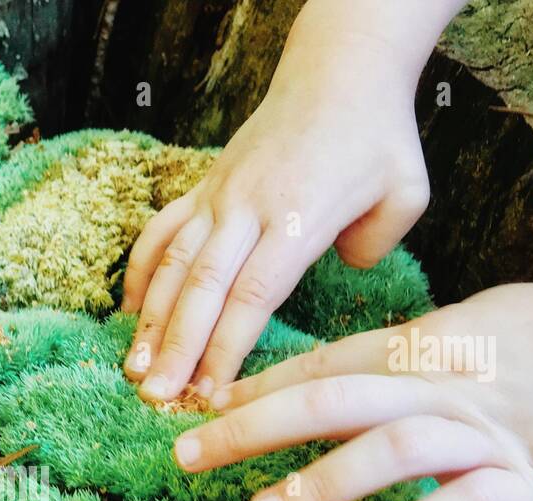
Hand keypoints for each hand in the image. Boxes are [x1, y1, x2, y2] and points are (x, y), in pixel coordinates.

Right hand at [121, 2, 455, 401]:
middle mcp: (248, 207)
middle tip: (157, 395)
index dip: (227, 346)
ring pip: (174, 263)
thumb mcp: (405, 192)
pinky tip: (127, 314)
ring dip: (150, 319)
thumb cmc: (377, 139)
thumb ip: (374, 245)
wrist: (339, 72)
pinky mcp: (204, 187)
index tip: (211, 392)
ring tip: (134, 368)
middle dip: (177, 346)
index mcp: (299, 215)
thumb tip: (341, 272)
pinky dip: (140, 272)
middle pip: (204, 286)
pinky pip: (161, 232)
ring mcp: (219, 196)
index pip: (254, 293)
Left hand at [170, 262, 532, 500]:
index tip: (196, 407)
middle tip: (186, 456)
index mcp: (425, 347)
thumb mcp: (472, 330)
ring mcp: (485, 436)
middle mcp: (443, 388)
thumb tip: (328, 379)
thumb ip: (401, 356)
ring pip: (388, 451)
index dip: (256, 388)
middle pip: (333, 401)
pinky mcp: (530, 483)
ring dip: (319, 483)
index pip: (323, 366)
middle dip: (251, 429)